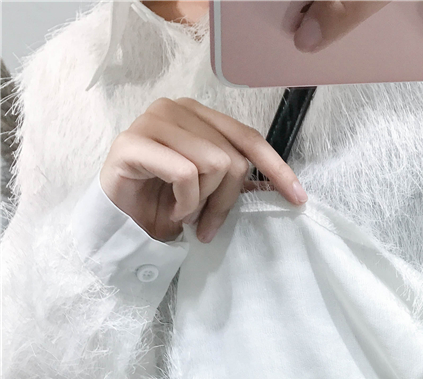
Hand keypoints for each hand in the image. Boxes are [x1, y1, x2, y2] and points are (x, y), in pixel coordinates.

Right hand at [99, 97, 307, 243]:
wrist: (121, 221)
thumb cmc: (165, 202)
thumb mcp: (211, 190)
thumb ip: (238, 179)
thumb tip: (285, 187)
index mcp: (199, 115)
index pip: (249, 138)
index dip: (277, 169)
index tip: (298, 198)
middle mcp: (176, 109)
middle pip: (232, 157)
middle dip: (226, 199)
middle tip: (207, 222)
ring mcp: (152, 121)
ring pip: (212, 164)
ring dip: (203, 202)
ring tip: (186, 213)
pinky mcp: (131, 143)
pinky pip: (185, 174)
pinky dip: (186, 203)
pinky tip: (174, 212)